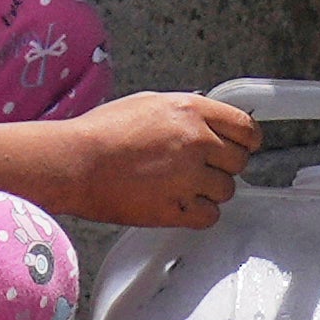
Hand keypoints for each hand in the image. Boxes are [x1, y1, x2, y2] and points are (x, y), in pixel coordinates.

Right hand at [55, 88, 263, 233]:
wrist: (73, 162)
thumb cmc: (100, 132)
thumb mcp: (149, 103)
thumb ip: (186, 112)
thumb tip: (207, 121)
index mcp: (192, 111)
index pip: (246, 128)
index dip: (246, 140)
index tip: (242, 147)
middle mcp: (196, 142)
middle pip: (239, 162)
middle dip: (223, 166)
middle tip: (201, 168)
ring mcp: (188, 177)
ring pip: (226, 191)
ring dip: (209, 191)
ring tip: (182, 186)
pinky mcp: (176, 209)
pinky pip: (209, 216)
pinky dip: (198, 213)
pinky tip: (179, 204)